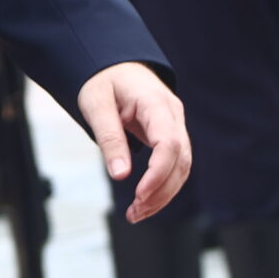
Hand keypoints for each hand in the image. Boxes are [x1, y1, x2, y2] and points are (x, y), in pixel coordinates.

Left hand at [75, 62, 190, 222]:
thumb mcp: (96, 105)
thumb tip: (120, 175)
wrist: (113, 64)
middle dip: (160, 191)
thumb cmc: (102, 80)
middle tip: (134, 213)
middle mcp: (173, 114)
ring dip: (163, 194)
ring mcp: (175, 124)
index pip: (169, 144)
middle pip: (180, 160)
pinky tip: (145, 201)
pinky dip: (162, 185)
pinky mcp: (170, 135)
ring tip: (137, 213)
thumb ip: (109, 138)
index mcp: (156, 102)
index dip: (158, 173)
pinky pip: (174, 164)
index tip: (139, 195)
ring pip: (182, 166)